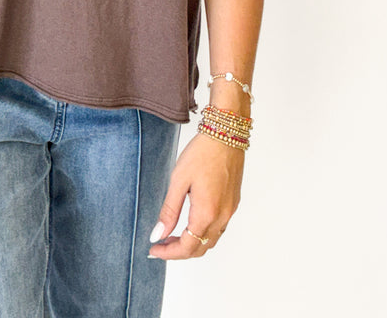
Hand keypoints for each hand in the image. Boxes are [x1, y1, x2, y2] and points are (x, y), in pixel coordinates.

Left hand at [148, 133, 243, 259]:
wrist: (226, 134)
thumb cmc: (202, 153)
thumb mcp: (179, 180)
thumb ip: (169, 211)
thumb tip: (158, 235)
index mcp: (207, 213)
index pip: (187, 247)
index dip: (168, 253)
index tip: (153, 250)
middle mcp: (222, 217)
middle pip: (200, 248)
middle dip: (179, 251)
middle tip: (160, 244)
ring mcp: (230, 210)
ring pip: (211, 241)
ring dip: (192, 243)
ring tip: (172, 235)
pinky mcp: (233, 202)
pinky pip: (219, 228)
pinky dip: (204, 233)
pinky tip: (191, 222)